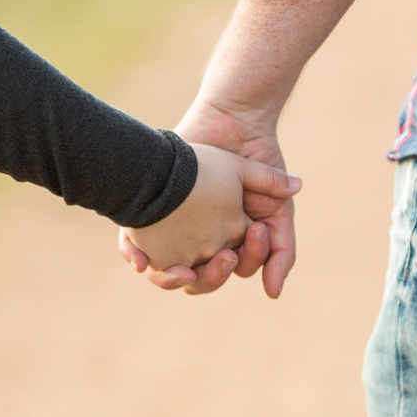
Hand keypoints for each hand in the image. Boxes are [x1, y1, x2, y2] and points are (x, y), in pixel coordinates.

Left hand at [118, 141, 299, 294]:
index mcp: (231, 242)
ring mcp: (173, 230)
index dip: (249, 259)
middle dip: (215, 274)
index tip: (256, 230)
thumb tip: (274, 295)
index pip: (235, 270)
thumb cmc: (260, 166)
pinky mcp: (147, 215)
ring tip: (188, 268)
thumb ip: (282, 250)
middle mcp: (201, 241)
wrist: (234, 122)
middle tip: (226, 254)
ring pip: (168, 273)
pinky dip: (136, 258)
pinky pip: (134, 248)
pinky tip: (142, 262)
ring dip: (177, 277)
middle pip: (202, 279)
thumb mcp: (278, 209)